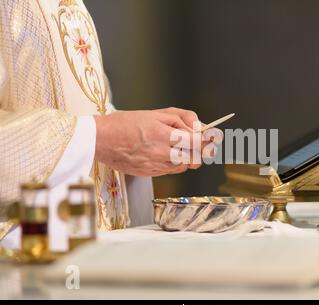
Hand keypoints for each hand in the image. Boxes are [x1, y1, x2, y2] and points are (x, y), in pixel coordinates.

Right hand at [94, 108, 217, 176]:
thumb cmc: (125, 123)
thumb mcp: (156, 113)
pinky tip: (168, 153)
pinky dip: (175, 162)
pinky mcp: (150, 174)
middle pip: (195, 158)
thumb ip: (181, 119)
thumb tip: (199, 127)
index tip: (215, 136)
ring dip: (188, 157)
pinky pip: (171, 170)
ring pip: (185, 166)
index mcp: (164, 135)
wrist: (100, 140)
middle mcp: (162, 153)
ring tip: (181, 146)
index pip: (197, 142)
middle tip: (202, 143)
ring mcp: (156, 166)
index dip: (209, 139)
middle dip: (202, 150)